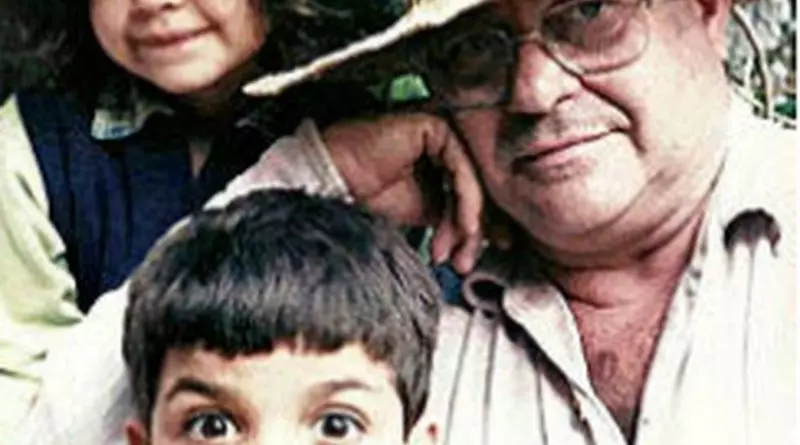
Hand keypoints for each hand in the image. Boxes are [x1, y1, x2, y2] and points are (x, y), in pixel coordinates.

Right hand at [322, 113, 482, 273]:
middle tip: (463, 261)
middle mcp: (443, 143)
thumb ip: (452, 218)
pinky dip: (466, 201)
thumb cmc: (367, 194)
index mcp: (439, 159)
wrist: (335, 181)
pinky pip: (461, 167)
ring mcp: (441, 133)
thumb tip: (481, 237)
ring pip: (471, 181)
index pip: (469, 192)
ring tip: (455, 249)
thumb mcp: (422, 213)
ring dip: (468, 221)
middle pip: (473, 187)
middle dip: (471, 231)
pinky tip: (461, 226)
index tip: (471, 258)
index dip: (475, 228)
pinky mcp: (435, 127)